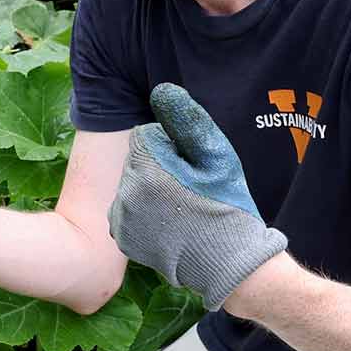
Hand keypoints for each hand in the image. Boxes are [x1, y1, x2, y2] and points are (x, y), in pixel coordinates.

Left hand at [107, 82, 286, 309]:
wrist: (229, 260)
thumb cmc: (227, 204)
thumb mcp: (215, 155)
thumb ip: (186, 120)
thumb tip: (160, 90)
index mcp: (146, 170)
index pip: (146, 137)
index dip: (172, 147)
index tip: (191, 168)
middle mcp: (126, 195)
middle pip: (137, 161)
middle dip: (158, 167)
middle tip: (188, 190)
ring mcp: (122, 219)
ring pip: (132, 185)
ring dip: (150, 189)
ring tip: (180, 209)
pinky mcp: (123, 238)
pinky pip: (127, 209)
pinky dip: (143, 212)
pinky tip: (168, 223)